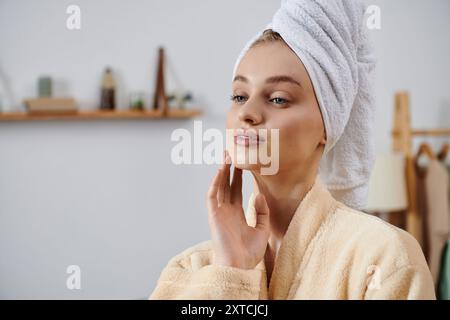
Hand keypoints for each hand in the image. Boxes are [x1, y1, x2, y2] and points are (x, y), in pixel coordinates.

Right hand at [206, 151, 270, 268]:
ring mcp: (219, 212)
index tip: (242, 162)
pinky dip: (215, 183)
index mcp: (236, 214)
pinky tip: (220, 171)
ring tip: (226, 155)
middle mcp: (226, 211)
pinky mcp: (213, 215)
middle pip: (226, 185)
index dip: (238, 176)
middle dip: (228, 169)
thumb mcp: (262, 230)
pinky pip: (212, 196)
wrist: (240, 265)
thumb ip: (262, 212)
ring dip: (221, 171)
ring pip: (218, 186)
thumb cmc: (249, 253)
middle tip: (231, 152)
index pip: (236, 190)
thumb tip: (259, 196)